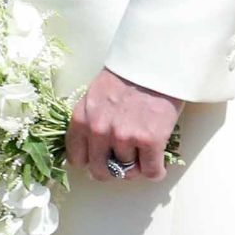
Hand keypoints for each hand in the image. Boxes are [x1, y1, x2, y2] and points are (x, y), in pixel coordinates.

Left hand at [66, 68, 183, 181]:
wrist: (154, 63)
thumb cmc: (126, 76)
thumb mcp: (94, 97)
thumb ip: (89, 122)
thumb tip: (92, 150)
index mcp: (81, 120)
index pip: (77, 159)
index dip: (90, 163)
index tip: (99, 161)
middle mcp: (99, 131)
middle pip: (101, 171)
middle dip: (113, 171)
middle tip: (123, 164)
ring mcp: (124, 137)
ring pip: (128, 172)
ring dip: (136, 167)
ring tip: (143, 154)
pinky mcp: (150, 141)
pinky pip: (151, 171)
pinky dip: (156, 172)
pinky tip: (158, 165)